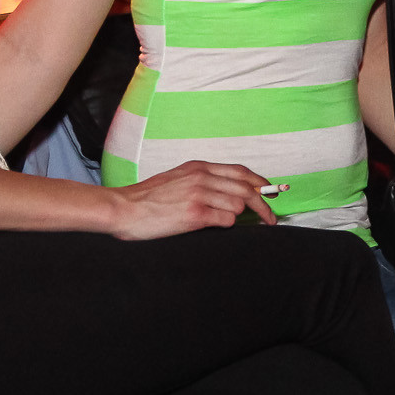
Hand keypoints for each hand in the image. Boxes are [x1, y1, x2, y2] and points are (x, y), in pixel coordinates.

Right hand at [106, 159, 279, 239]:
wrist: (122, 209)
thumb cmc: (147, 198)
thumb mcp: (177, 178)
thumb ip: (202, 180)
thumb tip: (229, 192)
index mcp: (199, 167)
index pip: (241, 172)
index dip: (261, 183)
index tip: (272, 194)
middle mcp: (202, 177)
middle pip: (247, 189)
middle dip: (264, 206)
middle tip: (270, 219)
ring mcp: (199, 195)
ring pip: (239, 206)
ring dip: (240, 218)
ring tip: (233, 225)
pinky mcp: (195, 215)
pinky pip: (226, 220)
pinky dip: (227, 225)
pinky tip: (216, 228)